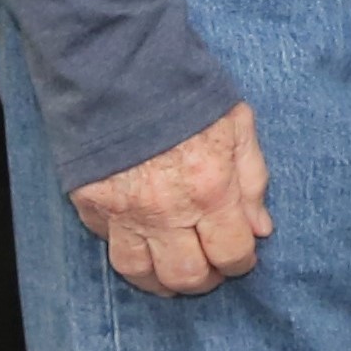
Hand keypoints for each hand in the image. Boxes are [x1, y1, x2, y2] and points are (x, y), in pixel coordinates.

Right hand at [68, 100, 273, 296]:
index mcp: (210, 190)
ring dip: (161, 281)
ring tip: (174, 274)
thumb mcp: (238, 125)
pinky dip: (128, 250)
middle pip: (185, 275)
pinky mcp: (90, 205)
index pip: (230, 252)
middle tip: (211, 271)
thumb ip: (252, 180)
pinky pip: (108, 245)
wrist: (121, 69)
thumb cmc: (187, 92)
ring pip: (139, 272)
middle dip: (204, 281)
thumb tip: (260, 228)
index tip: (243, 258)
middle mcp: (166, 211)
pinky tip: (143, 243)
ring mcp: (123, 212)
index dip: (241, 263)